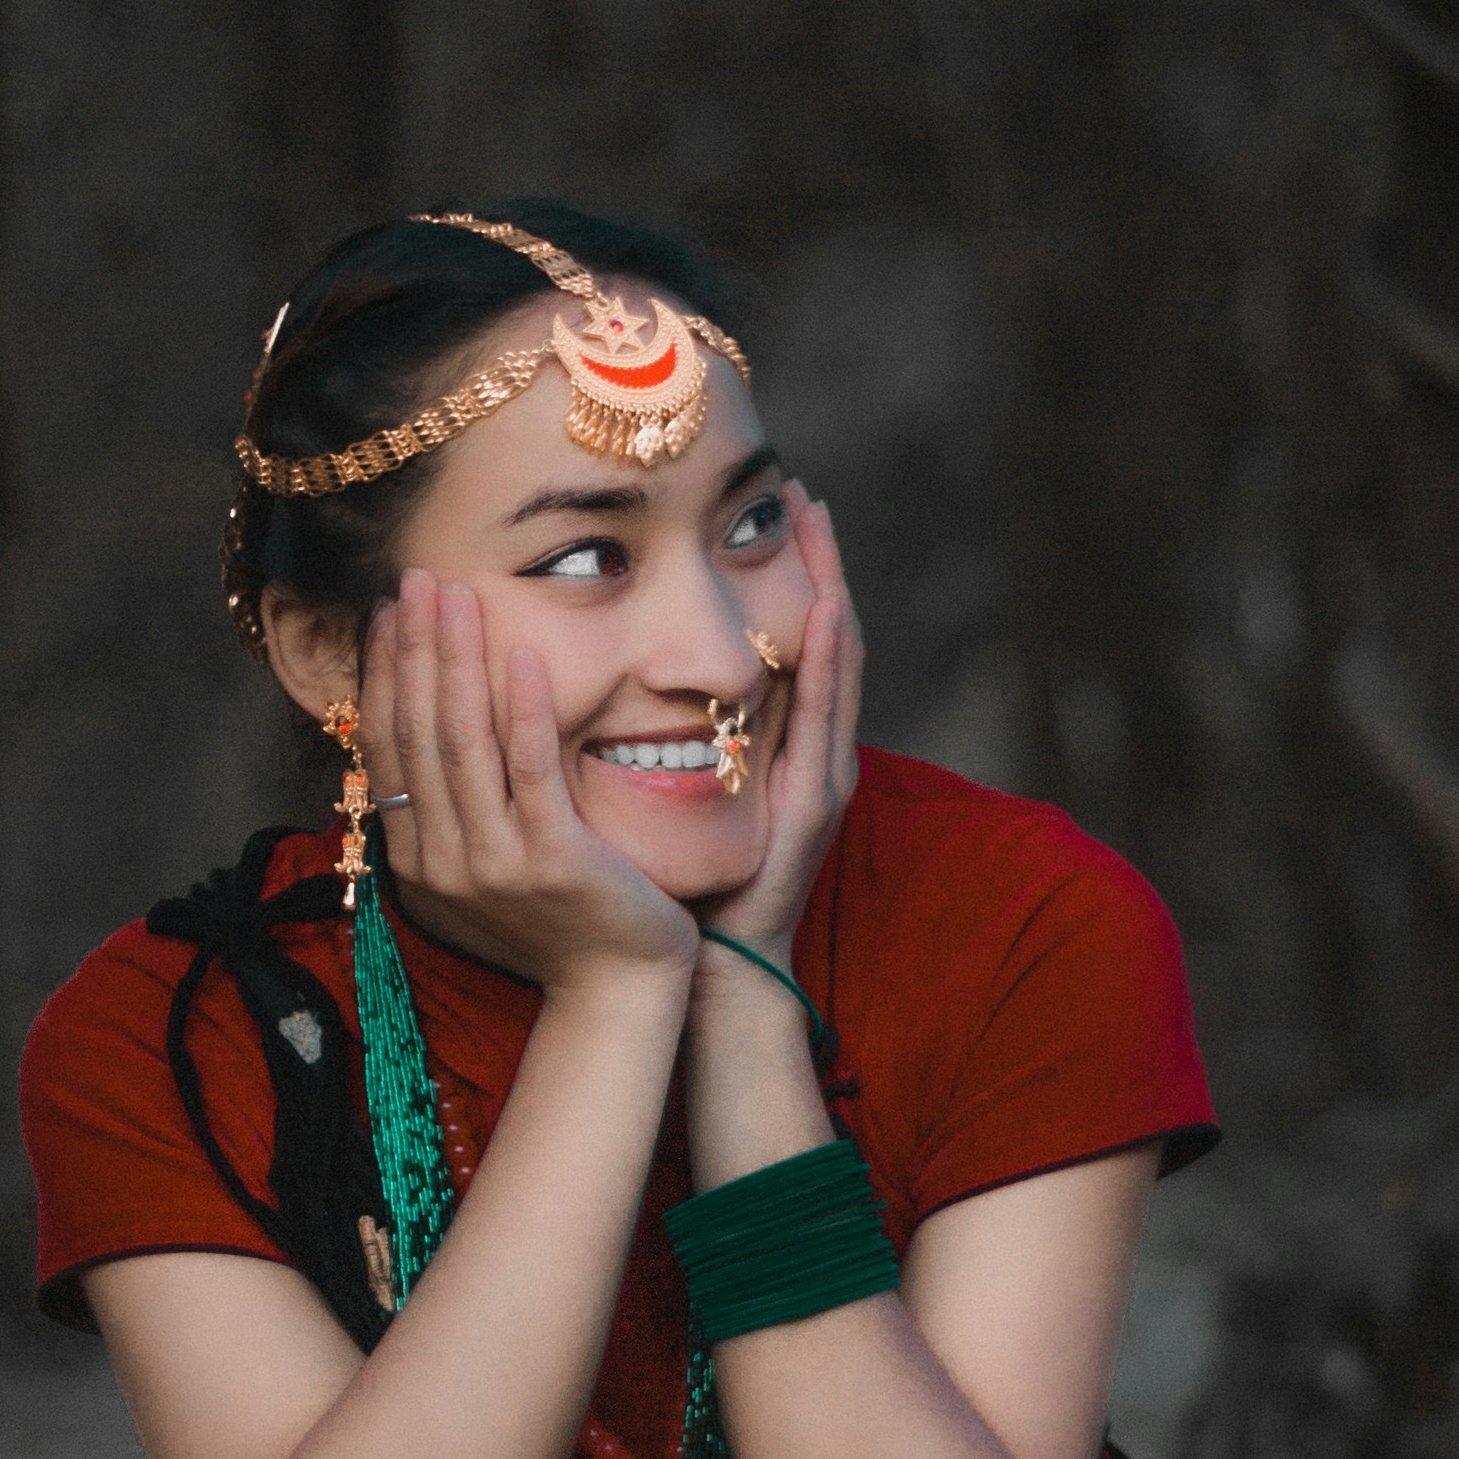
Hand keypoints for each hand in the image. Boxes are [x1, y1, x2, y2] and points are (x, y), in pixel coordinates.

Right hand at [360, 572, 699, 995]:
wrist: (617, 989)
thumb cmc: (558, 923)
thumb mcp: (485, 867)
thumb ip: (452, 810)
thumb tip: (424, 730)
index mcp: (415, 861)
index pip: (387, 748)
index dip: (384, 674)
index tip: (389, 612)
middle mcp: (440, 863)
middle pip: (417, 734)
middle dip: (413, 648)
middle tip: (416, 577)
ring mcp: (492, 864)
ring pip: (462, 742)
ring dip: (456, 659)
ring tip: (457, 594)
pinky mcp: (551, 861)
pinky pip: (530, 769)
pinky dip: (522, 709)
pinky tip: (521, 654)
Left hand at [698, 493, 863, 971]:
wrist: (713, 966)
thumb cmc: (684, 886)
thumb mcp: (676, 794)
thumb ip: (666, 737)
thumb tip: (621, 680)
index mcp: (780, 750)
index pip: (792, 646)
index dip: (789, 580)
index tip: (775, 510)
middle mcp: (812, 754)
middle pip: (826, 638)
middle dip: (819, 564)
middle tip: (805, 492)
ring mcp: (822, 775)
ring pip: (837, 663)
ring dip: (832, 587)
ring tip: (819, 521)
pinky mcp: (814, 803)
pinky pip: (825, 718)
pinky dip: (832, 660)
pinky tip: (826, 610)